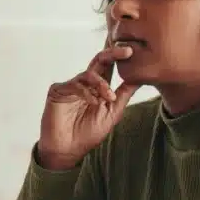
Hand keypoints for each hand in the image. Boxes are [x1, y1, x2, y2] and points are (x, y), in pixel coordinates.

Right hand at [36, 45, 139, 169]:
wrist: (67, 150)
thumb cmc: (88, 133)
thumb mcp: (113, 112)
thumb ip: (124, 93)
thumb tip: (141, 77)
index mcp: (98, 87)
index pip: (110, 65)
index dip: (120, 55)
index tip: (133, 50)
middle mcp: (84, 83)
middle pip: (99, 60)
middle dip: (113, 53)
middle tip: (127, 51)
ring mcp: (71, 86)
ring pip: (89, 74)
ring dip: (102, 84)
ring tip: (109, 97)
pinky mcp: (58, 91)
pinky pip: (74, 85)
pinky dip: (86, 92)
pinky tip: (93, 102)